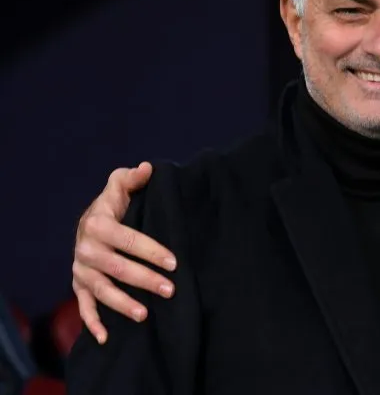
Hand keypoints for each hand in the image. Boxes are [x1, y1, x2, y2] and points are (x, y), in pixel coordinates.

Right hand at [72, 162, 176, 343]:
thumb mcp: (119, 187)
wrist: (87, 225)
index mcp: (98, 225)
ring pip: (102, 291)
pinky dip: (93, 323)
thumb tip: (148, 168)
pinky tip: (107, 338)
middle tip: (171, 289)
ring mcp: (81, 270)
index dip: (152, 251)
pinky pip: (84, 307)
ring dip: (123, 304)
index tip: (174, 262)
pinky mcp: (78, 286)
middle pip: (118, 269)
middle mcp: (86, 250)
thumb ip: (131, 178)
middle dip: (145, 280)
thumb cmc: (112, 206)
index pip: (129, 239)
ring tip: (145, 315)